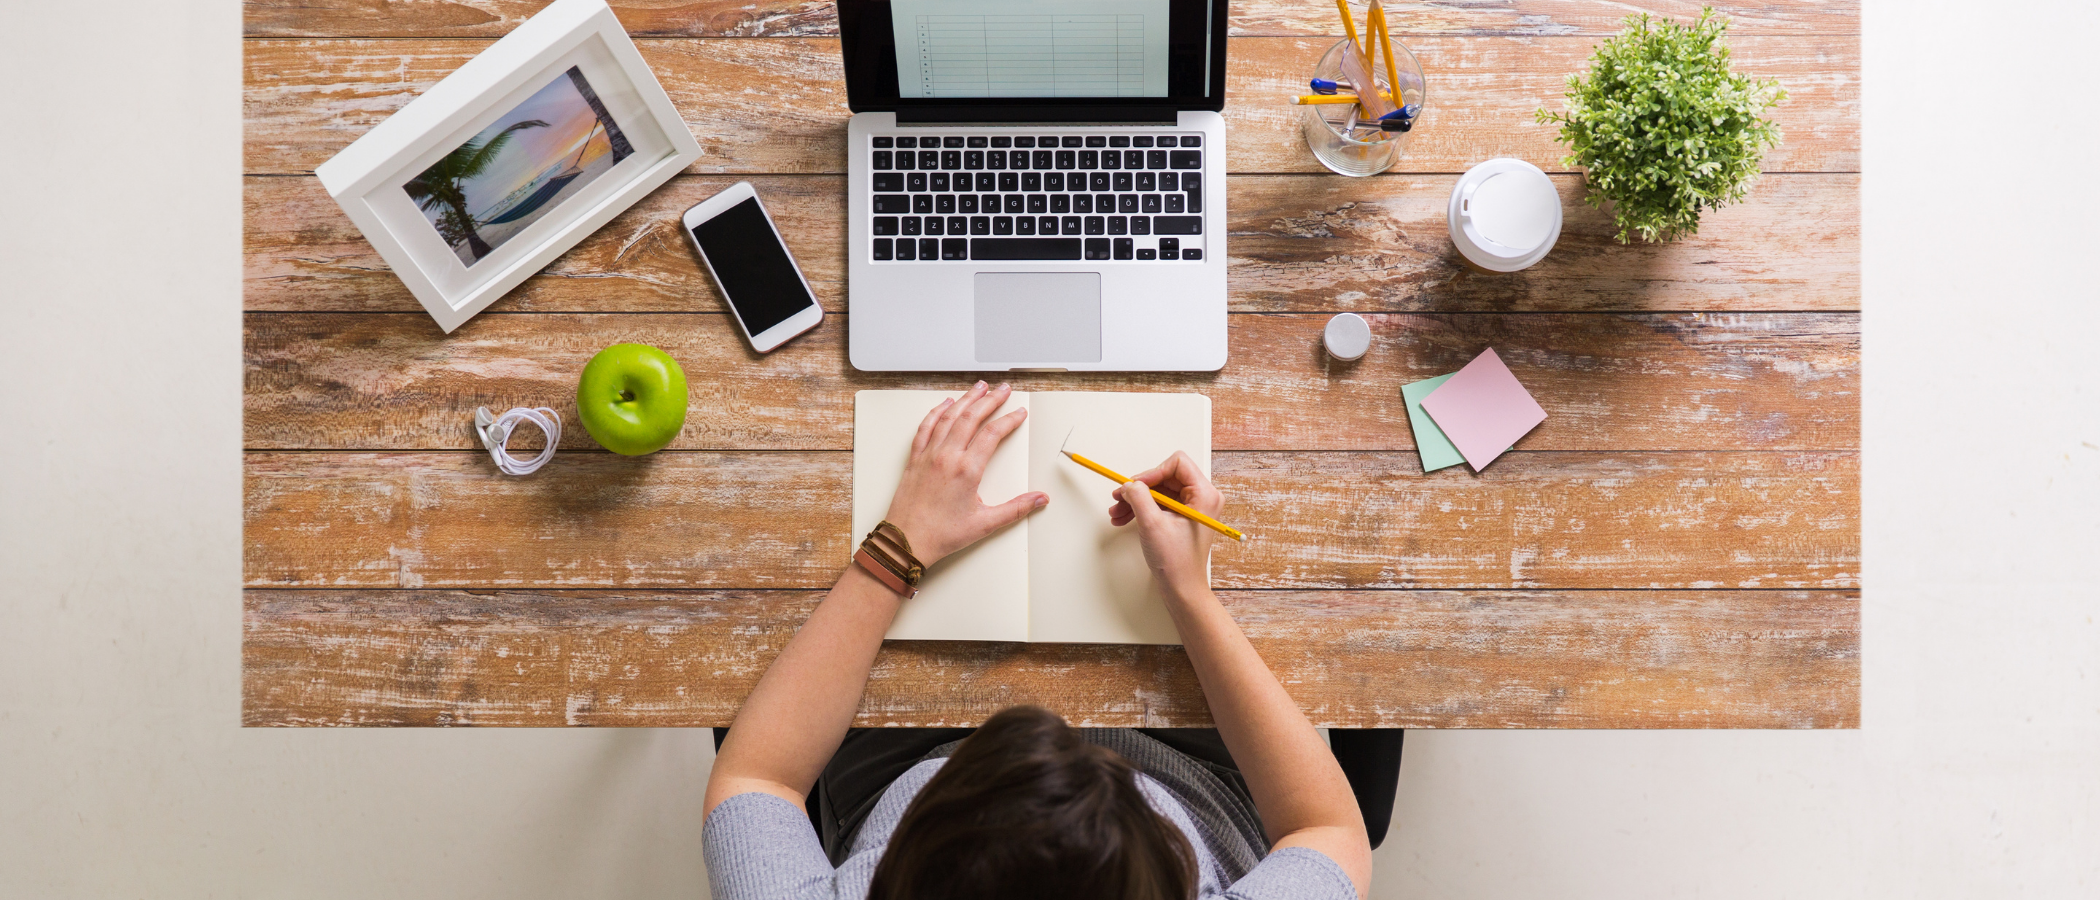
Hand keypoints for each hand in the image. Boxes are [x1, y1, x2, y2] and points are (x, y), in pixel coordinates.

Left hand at [881, 382, 1046, 566]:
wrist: (905, 541)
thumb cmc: (940, 534)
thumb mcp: (985, 524)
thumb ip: (1016, 508)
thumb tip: (1039, 499)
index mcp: (966, 470)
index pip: (993, 434)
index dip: (1009, 420)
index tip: (1019, 413)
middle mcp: (947, 456)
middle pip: (971, 417)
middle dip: (990, 400)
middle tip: (1003, 390)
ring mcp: (928, 455)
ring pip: (949, 416)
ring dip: (966, 399)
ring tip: (979, 387)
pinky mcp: (915, 458)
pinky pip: (926, 426)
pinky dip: (937, 412)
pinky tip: (945, 404)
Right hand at [1108, 451, 1222, 598]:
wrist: (1182, 589)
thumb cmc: (1177, 563)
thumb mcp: (1152, 524)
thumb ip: (1139, 497)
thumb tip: (1129, 484)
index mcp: (1204, 495)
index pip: (1177, 463)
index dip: (1152, 472)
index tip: (1134, 485)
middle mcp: (1202, 498)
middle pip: (1165, 477)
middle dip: (1139, 488)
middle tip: (1119, 497)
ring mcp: (1193, 508)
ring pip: (1159, 491)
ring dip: (1136, 500)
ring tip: (1117, 512)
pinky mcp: (1183, 518)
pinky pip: (1159, 504)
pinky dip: (1142, 509)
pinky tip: (1125, 518)